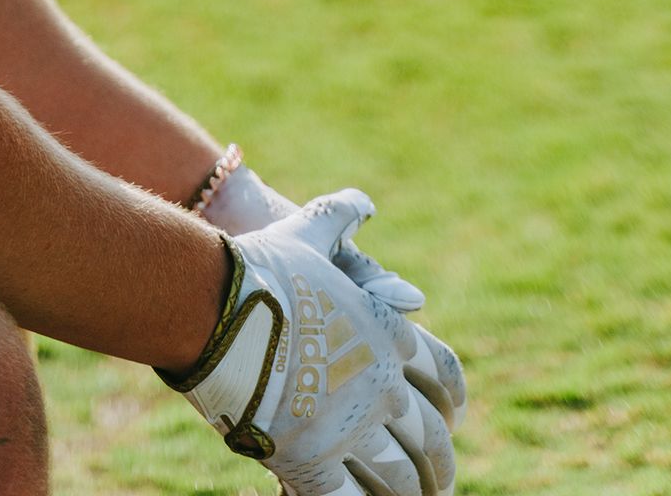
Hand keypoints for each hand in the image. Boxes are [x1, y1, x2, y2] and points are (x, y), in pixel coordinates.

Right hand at [161, 191, 464, 495]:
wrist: (216, 307)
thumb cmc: (263, 267)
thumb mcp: (309, 233)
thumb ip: (341, 219)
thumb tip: (366, 204)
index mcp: (389, 333)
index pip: (445, 374)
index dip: (452, 399)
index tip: (454, 417)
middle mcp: (383, 385)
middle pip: (430, 438)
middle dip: (440, 465)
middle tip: (442, 481)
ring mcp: (351, 427)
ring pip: (400, 480)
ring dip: (412, 495)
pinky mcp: (313, 463)